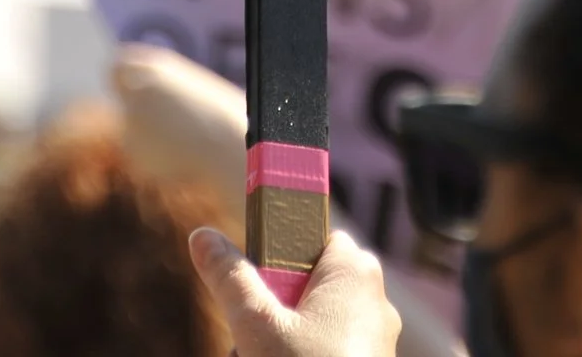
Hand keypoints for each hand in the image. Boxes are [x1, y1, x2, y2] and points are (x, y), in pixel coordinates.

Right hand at [188, 227, 401, 356]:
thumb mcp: (256, 325)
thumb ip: (230, 278)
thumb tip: (203, 237)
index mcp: (355, 271)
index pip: (315, 237)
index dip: (282, 253)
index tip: (257, 278)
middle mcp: (375, 299)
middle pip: (312, 284)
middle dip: (277, 306)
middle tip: (255, 331)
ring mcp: (378, 339)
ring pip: (319, 323)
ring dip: (286, 339)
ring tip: (262, 356)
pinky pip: (331, 350)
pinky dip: (305, 356)